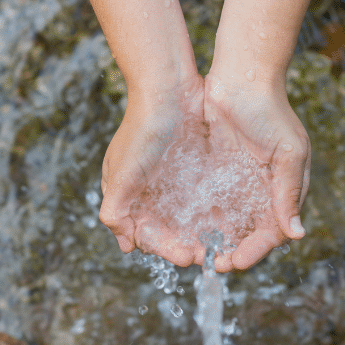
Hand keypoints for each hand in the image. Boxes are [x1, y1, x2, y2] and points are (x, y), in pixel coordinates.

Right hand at [99, 75, 205, 265]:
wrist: (167, 86)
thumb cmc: (141, 129)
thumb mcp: (121, 173)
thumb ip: (116, 210)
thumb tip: (124, 245)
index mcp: (127, 196)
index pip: (147, 236)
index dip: (165, 249)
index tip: (187, 257)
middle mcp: (150, 192)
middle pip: (169, 231)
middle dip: (187, 246)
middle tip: (210, 256)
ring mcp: (173, 180)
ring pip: (188, 219)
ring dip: (202, 234)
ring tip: (222, 245)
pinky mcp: (195, 169)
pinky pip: (204, 199)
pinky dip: (213, 213)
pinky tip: (229, 221)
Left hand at [202, 73, 309, 271]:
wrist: (242, 77)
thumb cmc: (271, 111)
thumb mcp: (288, 152)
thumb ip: (289, 193)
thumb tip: (297, 234)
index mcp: (285, 191)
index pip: (273, 233)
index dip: (255, 251)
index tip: (235, 261)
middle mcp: (263, 193)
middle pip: (249, 235)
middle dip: (233, 252)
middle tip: (213, 264)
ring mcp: (239, 184)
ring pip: (229, 224)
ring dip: (216, 241)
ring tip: (198, 254)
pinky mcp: (217, 174)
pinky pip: (210, 205)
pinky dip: (202, 221)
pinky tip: (187, 231)